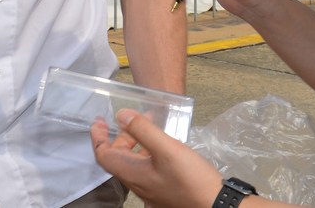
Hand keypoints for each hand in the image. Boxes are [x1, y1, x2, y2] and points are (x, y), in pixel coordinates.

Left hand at [91, 109, 220, 207]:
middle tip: (136, 120)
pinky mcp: (164, 193)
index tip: (99, 120)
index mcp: (133, 174)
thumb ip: (142, 130)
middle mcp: (138, 186)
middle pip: (119, 159)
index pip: (103, 155)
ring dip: (137, 145)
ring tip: (152, 128)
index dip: (98, 137)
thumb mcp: (167, 148)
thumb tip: (120, 115)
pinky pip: (148, 171)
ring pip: (134, 165)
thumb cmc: (191, 178)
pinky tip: (165, 149)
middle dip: (123, 136)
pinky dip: (149, 155)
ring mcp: (151, 192)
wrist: (216, 206)